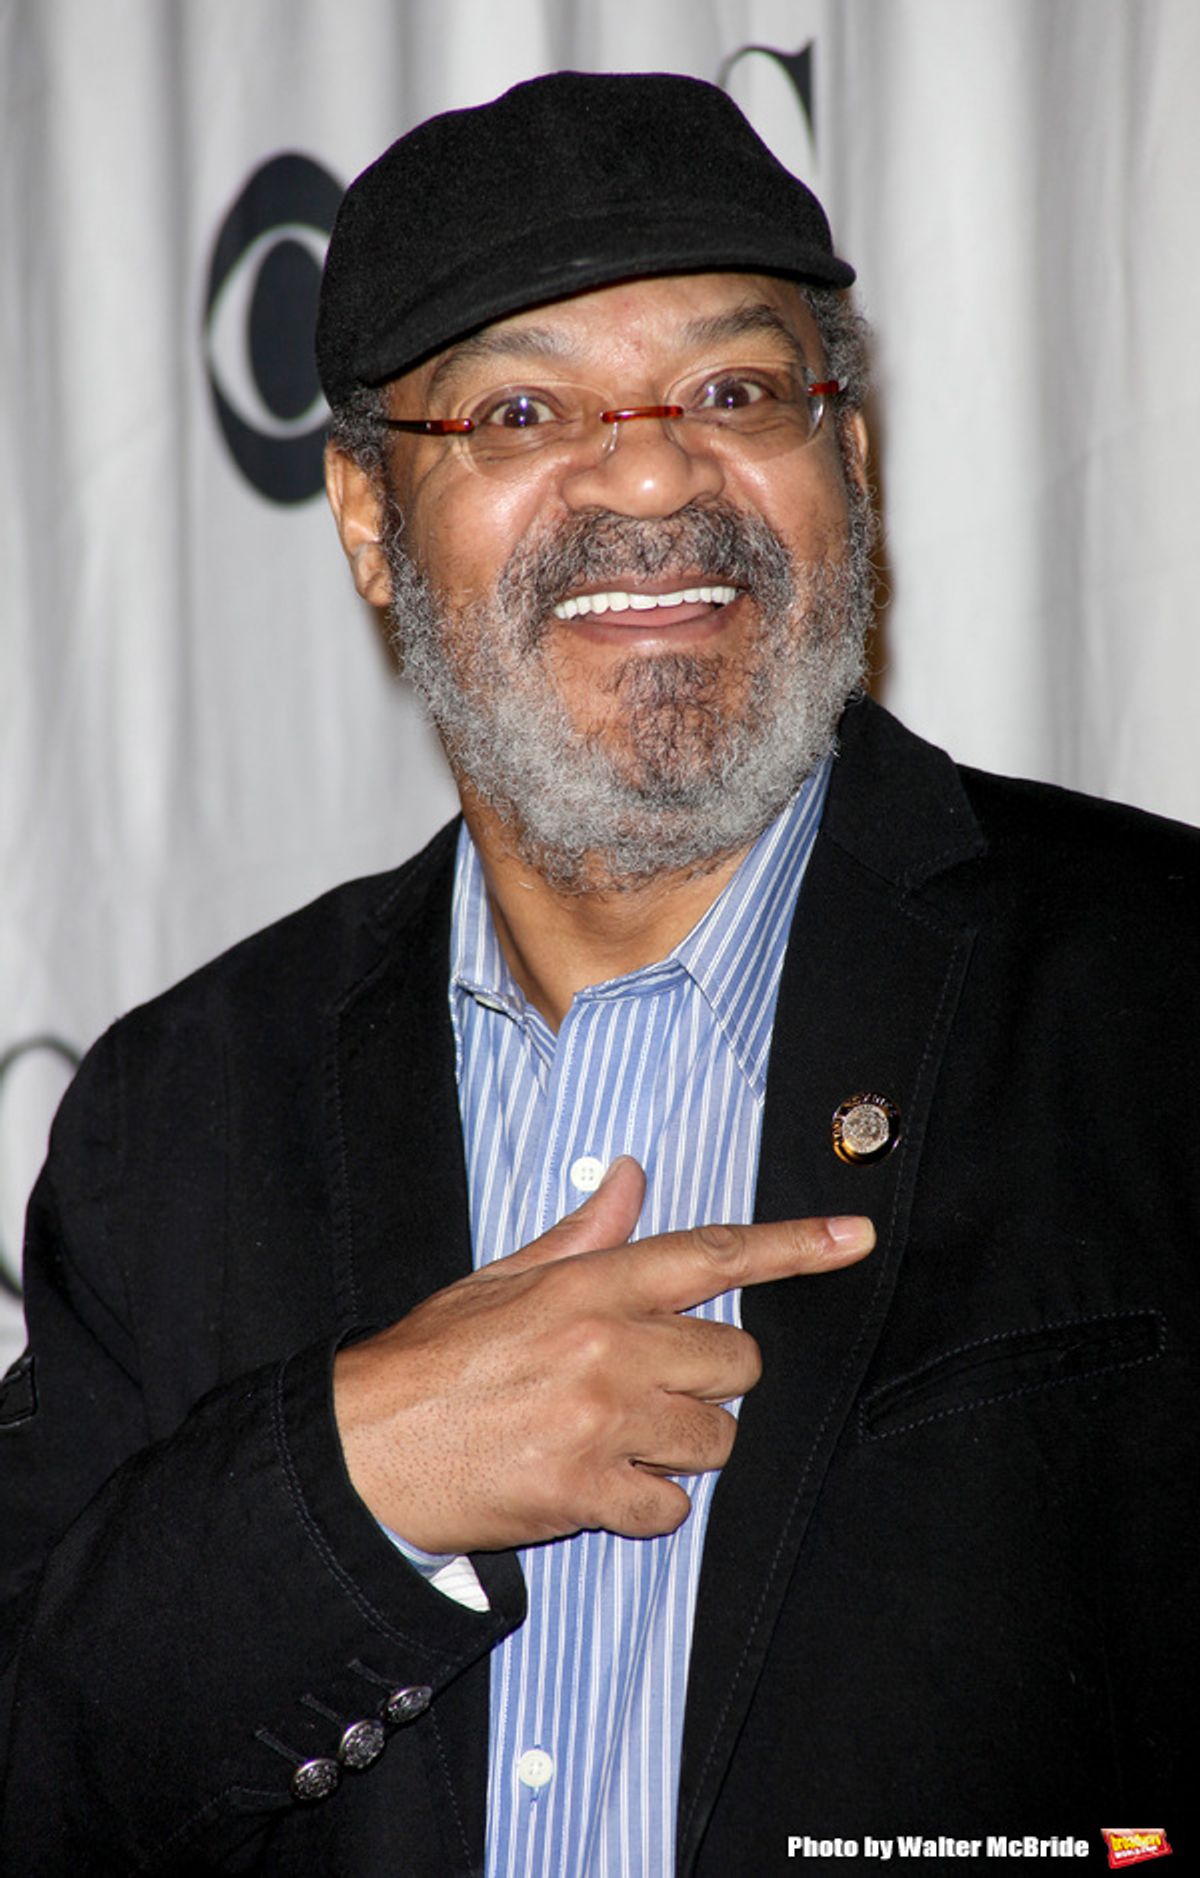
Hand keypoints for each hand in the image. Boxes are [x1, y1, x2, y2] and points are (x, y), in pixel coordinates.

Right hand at [333, 1157, 872, 1552]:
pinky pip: (670, 1509)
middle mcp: (607, 1345)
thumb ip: (582, 1234)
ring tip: (622, 1440)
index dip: (794, 1246)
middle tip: (659, 1389)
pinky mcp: (585, 1492)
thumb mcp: (501, 1278)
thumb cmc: (430, 1361)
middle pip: (736, 1361)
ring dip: (683, 1447)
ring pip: (715, 1440)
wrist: (362, 1450)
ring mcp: (601, 1421)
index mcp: (588, 1284)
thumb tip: (631, 1177)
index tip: (854, 1238)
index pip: (712, 1254)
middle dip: (713, 1380)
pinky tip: (601, 1488)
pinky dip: (647, 1507)